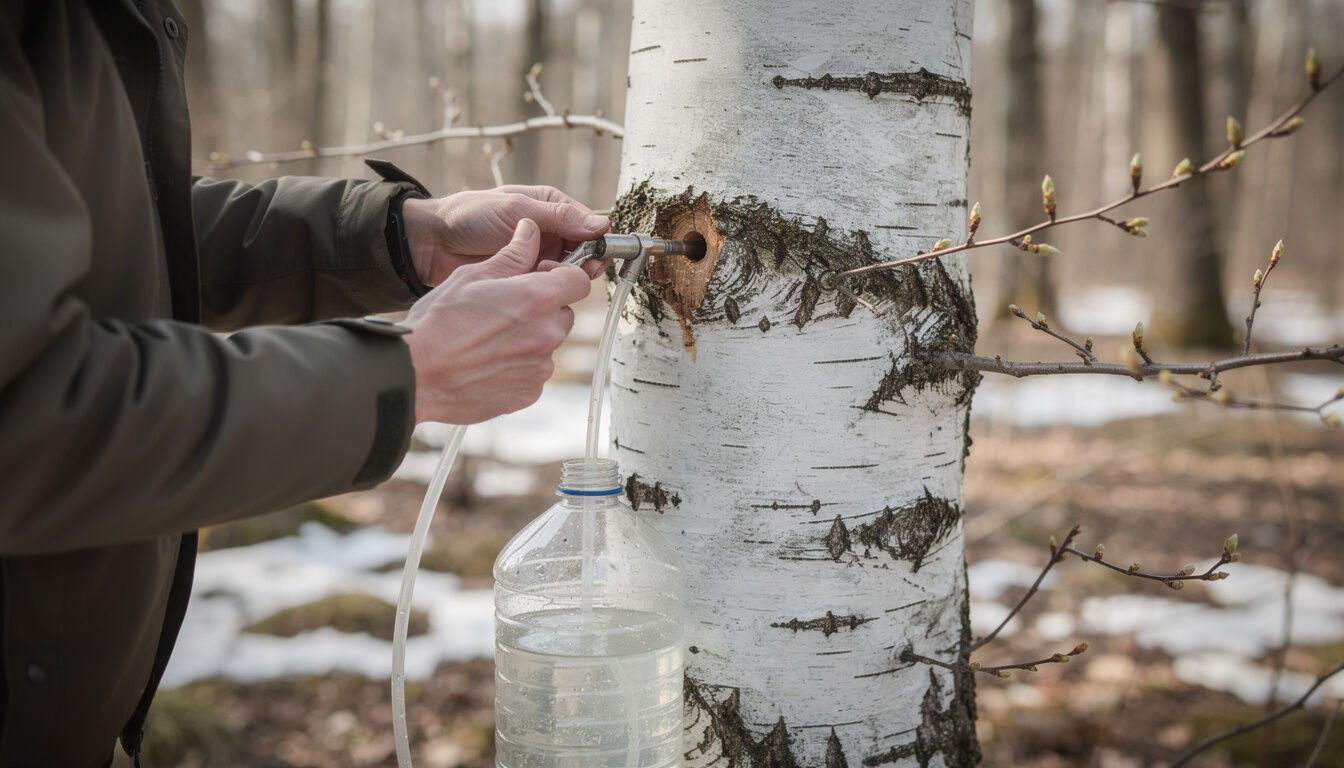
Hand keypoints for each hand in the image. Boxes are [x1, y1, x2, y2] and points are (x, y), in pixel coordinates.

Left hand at [402, 185, 608, 285]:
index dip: (598, 240)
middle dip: (584, 262)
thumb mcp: (516, 211)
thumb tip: (600, 224)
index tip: (598, 255)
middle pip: (584, 250)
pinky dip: (548, 288)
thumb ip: (558, 217)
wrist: (432, 243)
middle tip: (577, 272)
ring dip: (565, 276)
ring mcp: (538, 255)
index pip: (589, 224)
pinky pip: (547, 284)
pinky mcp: (525, 276)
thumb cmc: (469, 216)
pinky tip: (540, 289)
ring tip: (551, 278)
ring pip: (567, 270)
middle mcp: (549, 230)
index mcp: (551, 206)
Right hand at [402, 218, 591, 423]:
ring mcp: (540, 368)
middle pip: (563, 314)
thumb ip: (512, 255)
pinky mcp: (530, 393)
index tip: (539, 277)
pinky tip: (486, 362)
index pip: (579, 281)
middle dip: (542, 308)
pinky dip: (518, 366)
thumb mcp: (472, 276)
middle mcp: (547, 335)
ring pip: (547, 344)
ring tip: (488, 339)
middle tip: (505, 310)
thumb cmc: (437, 323)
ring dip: (529, 338)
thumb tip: (531, 231)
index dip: (562, 275)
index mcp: (537, 300)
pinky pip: (533, 372)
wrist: (415, 375)